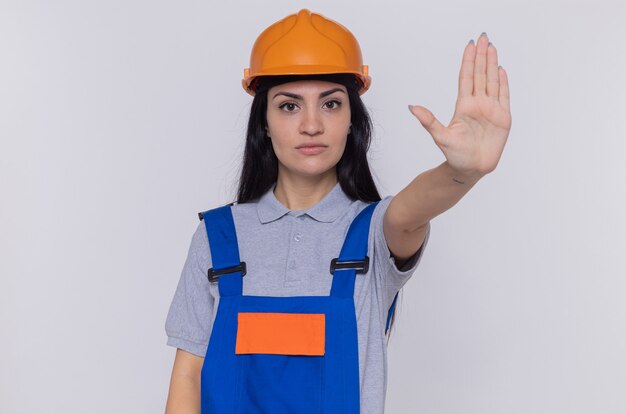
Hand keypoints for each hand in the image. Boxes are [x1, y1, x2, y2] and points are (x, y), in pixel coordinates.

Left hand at [408, 33, 511, 180]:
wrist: (471, 169)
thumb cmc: (455, 155)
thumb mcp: (440, 137)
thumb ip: (428, 121)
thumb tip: (411, 108)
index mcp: (463, 106)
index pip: (466, 78)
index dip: (468, 61)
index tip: (469, 45)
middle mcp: (477, 104)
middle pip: (480, 75)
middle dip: (481, 56)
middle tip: (483, 37)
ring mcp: (491, 110)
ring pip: (492, 81)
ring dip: (492, 64)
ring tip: (492, 47)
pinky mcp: (503, 118)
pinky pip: (504, 96)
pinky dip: (503, 83)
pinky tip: (501, 70)